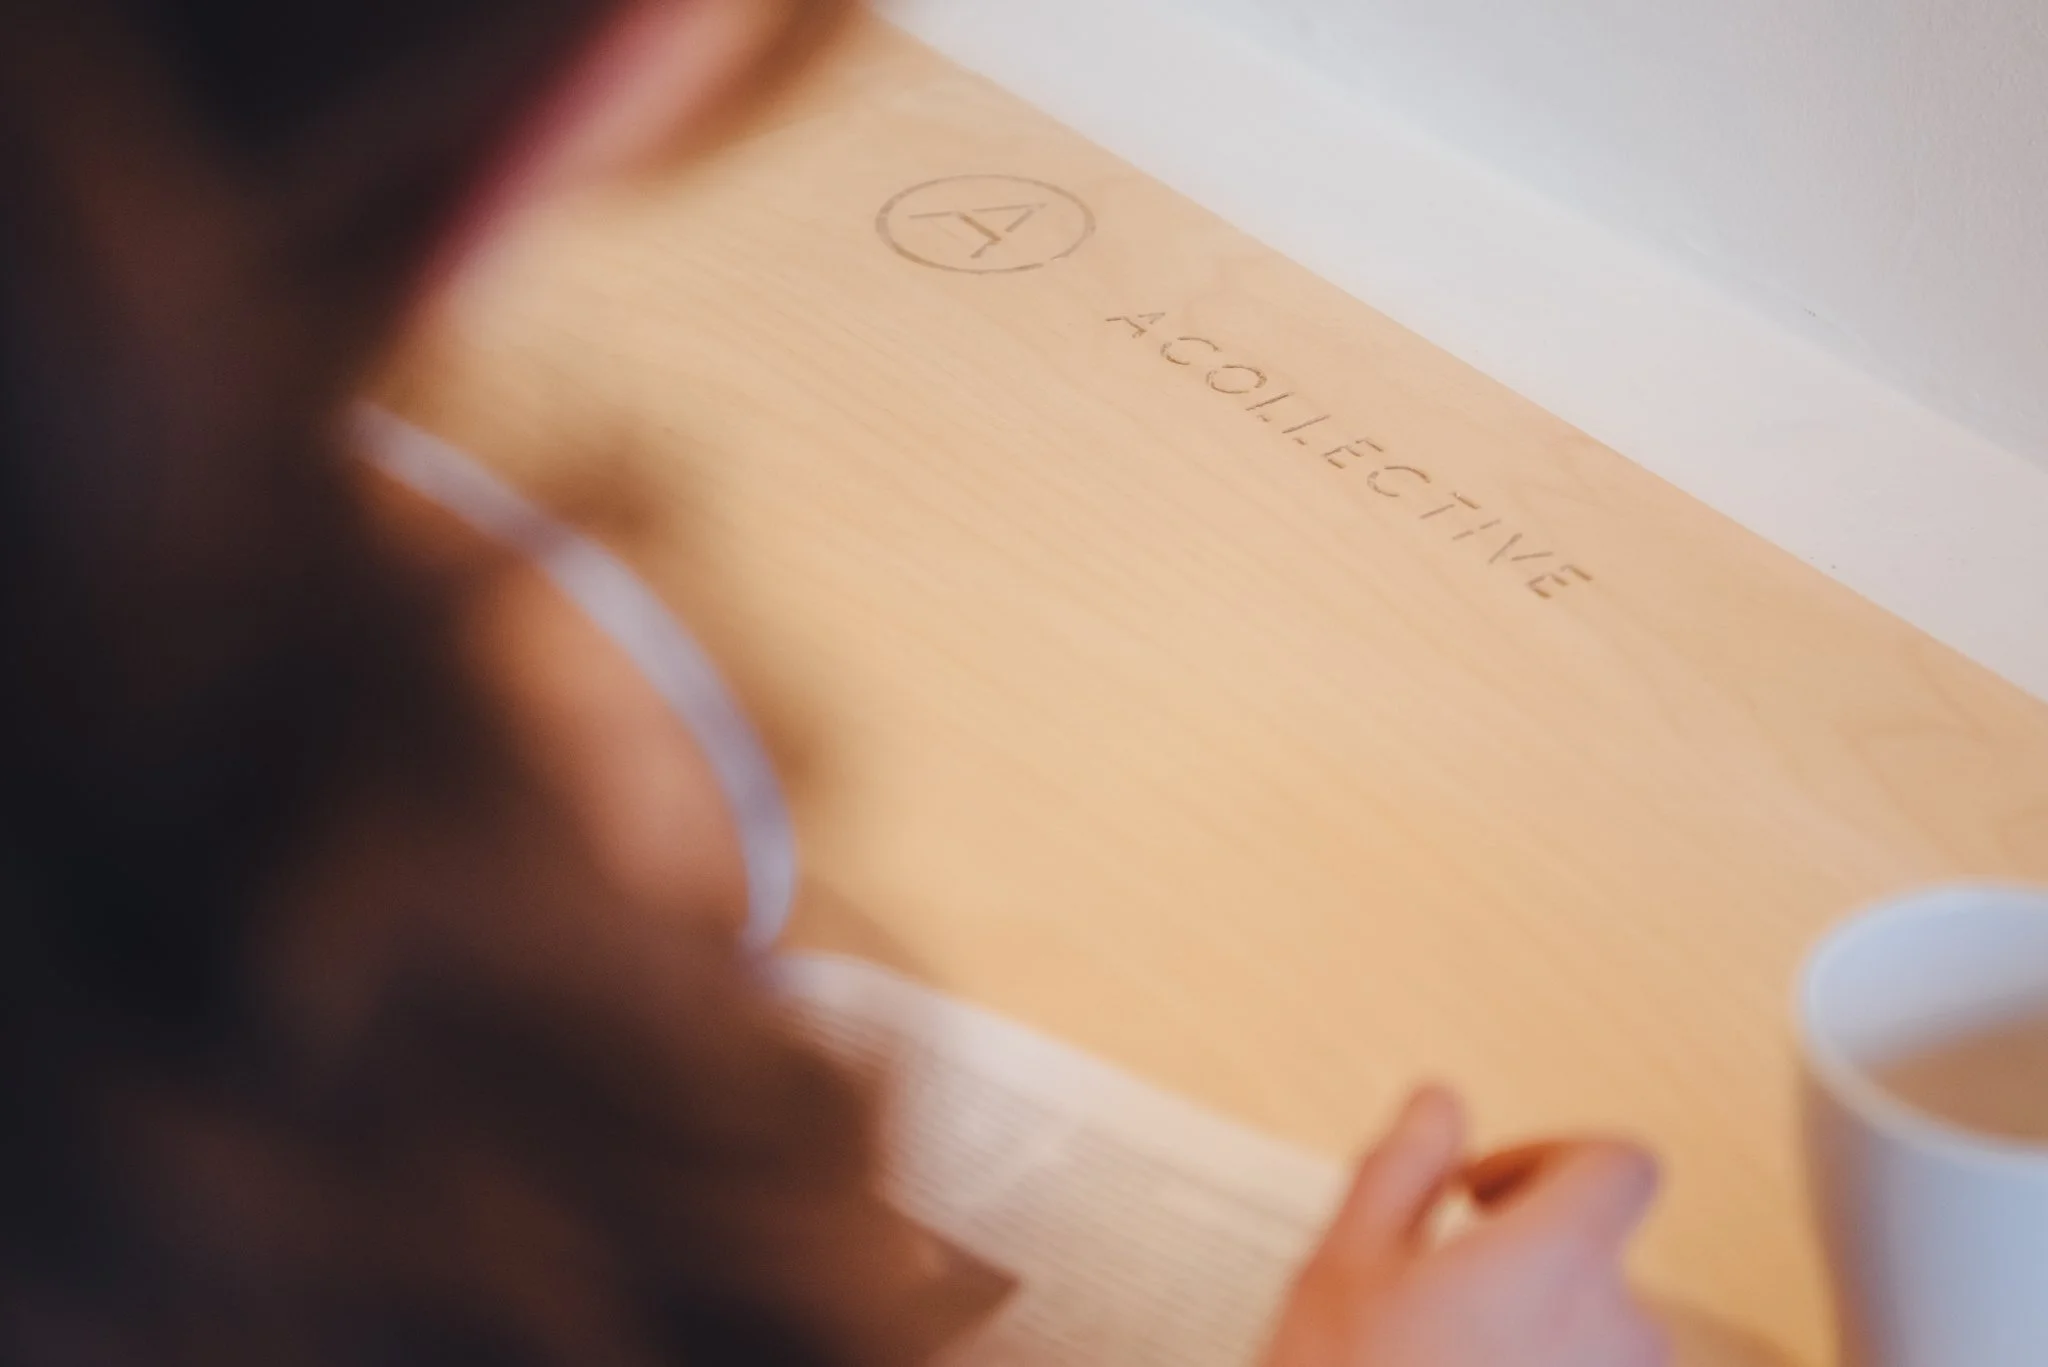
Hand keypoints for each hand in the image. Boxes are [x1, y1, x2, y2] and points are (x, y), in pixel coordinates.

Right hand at [1263, 1088, 1668, 1366]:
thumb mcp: (1341, 1267)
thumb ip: (1402, 1167)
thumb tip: (1440, 1103)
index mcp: (1558, 1261)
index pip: (1618, 1165)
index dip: (1547, 1158)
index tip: (1478, 1196)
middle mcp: (1621, 1336)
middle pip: (1596, 1264)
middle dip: (1516, 1269)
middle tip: (1419, 1310)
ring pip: (1587, 1346)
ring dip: (1524, 1344)